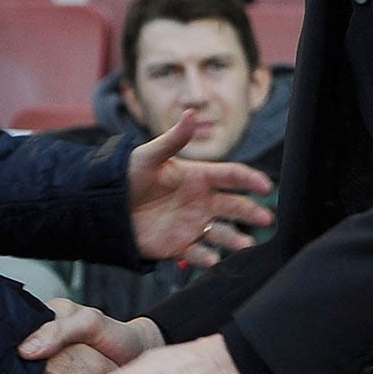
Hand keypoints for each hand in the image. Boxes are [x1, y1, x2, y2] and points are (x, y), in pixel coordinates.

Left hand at [127, 113, 272, 266]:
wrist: (105, 207)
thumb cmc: (127, 176)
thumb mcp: (149, 156)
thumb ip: (173, 140)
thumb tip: (190, 113)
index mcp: (198, 177)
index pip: (231, 176)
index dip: (249, 180)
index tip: (266, 186)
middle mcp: (201, 201)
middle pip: (235, 207)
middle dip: (252, 212)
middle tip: (267, 219)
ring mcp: (192, 224)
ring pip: (222, 233)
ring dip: (236, 239)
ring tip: (246, 245)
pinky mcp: (179, 246)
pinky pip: (197, 254)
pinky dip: (206, 258)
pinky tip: (212, 260)